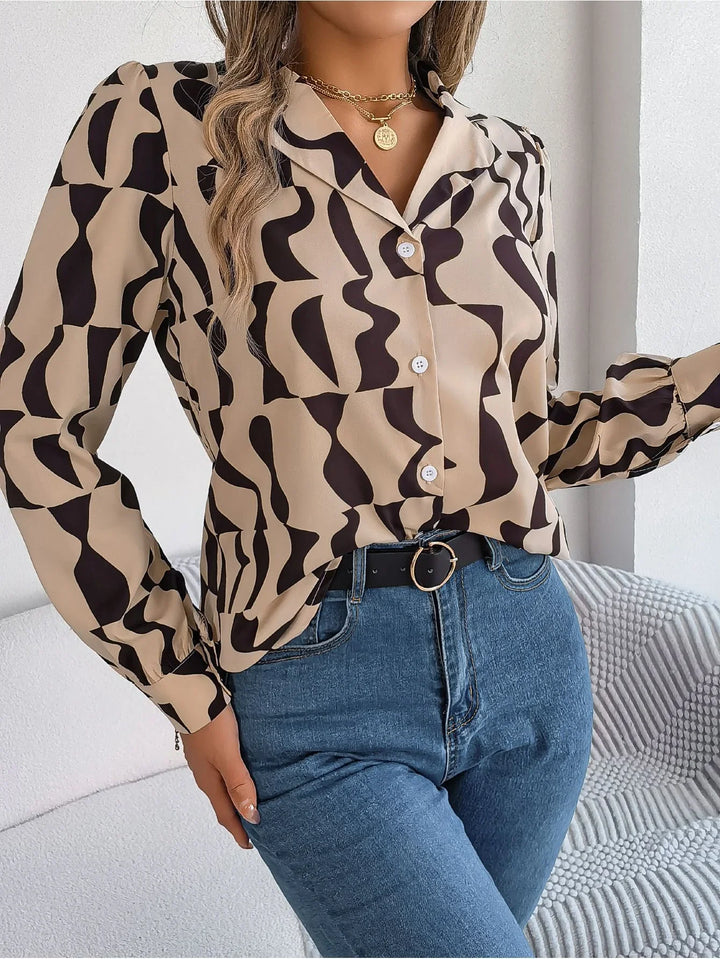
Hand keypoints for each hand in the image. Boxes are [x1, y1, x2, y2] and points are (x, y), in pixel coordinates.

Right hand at [178, 704, 259, 849]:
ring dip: (233, 797)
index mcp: (209, 782)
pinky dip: (231, 780)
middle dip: (236, 817)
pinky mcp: (206, 746)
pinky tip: (239, 772)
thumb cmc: (212, 727)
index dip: (238, 831)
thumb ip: (239, 784)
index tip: (251, 845)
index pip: (225, 815)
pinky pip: (220, 771)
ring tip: (249, 801)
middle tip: (254, 826)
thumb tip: (251, 817)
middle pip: (222, 802)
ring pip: (220, 786)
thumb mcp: (228, 756)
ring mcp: (203, 760)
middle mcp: (205, 775)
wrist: (190, 696)